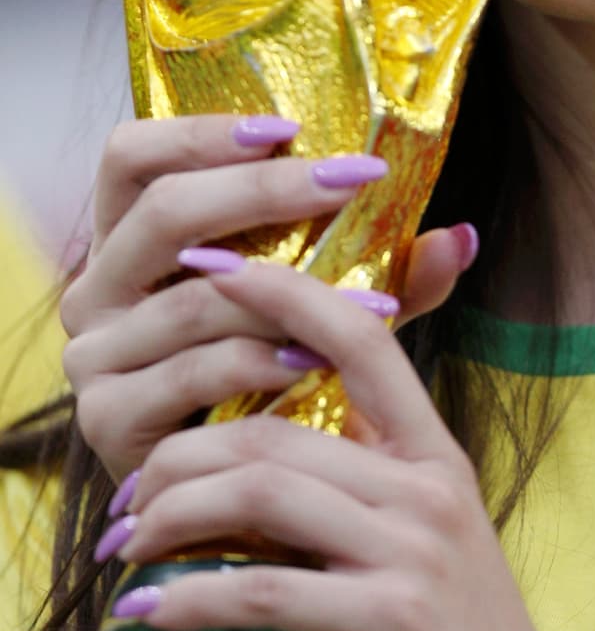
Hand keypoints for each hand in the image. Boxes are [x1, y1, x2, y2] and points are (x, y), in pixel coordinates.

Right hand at [61, 115, 461, 484]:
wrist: (243, 501)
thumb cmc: (280, 378)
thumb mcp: (334, 311)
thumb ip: (391, 273)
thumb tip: (462, 238)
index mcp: (130, 240)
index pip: (131, 156)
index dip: (200, 133)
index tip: (289, 129)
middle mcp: (97, 289)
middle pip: (164, 211)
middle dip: (263, 192)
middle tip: (345, 182)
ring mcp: (95, 356)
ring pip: (188, 298)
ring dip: (282, 290)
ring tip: (357, 289)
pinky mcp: (108, 420)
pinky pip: (189, 373)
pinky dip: (257, 363)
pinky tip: (311, 360)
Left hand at [97, 257, 590, 630]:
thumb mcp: (429, 541)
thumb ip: (374, 480)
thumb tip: (287, 439)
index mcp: (435, 456)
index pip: (362, 340)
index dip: (286, 293)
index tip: (213, 272)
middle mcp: (428, 488)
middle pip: (277, 429)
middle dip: (181, 454)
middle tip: (129, 494)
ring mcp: (414, 552)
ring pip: (262, 492)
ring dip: (172, 516)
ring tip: (129, 546)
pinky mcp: (392, 623)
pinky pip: (266, 589)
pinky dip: (191, 599)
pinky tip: (150, 614)